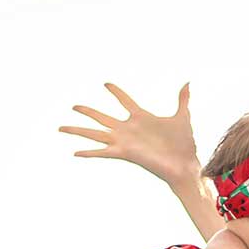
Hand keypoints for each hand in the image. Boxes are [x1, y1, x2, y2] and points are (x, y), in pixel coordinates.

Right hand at [60, 83, 202, 186]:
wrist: (185, 165)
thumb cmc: (184, 145)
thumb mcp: (182, 117)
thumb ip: (182, 100)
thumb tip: (188, 83)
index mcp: (141, 118)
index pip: (125, 100)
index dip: (116, 92)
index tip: (105, 83)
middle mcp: (129, 129)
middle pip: (102, 117)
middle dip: (87, 111)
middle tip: (73, 106)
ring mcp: (124, 141)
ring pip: (96, 133)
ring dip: (78, 130)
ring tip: (61, 127)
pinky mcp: (124, 153)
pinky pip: (102, 152)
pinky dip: (88, 152)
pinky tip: (74, 152)